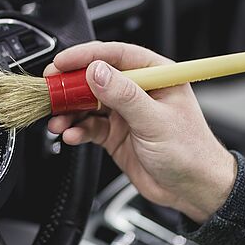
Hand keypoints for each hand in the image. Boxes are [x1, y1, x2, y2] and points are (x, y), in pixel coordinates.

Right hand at [45, 41, 236, 222]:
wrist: (193, 190)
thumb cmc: (190, 152)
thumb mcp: (155, 121)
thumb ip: (125, 95)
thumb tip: (97, 72)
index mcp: (156, 75)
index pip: (117, 55)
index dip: (87, 56)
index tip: (63, 62)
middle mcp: (138, 91)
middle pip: (96, 78)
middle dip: (71, 85)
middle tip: (50, 91)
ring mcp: (125, 113)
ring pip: (88, 103)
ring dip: (70, 111)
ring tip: (58, 121)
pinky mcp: (116, 134)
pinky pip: (89, 127)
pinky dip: (77, 130)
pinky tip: (71, 136)